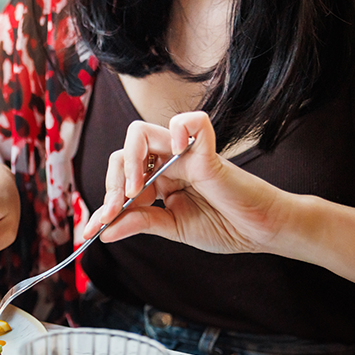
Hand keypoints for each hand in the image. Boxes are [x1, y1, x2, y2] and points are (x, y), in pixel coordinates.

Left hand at [82, 112, 290, 254]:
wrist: (262, 231)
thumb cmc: (225, 226)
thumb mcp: (174, 227)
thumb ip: (141, 223)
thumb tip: (103, 232)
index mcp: (158, 181)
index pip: (120, 180)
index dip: (104, 204)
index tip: (92, 229)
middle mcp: (167, 163)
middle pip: (123, 153)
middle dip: (112, 183)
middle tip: (115, 209)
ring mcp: (185, 154)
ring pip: (140, 133)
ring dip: (130, 161)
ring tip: (137, 189)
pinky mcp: (208, 151)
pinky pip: (190, 123)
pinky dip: (178, 130)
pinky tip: (174, 153)